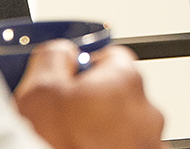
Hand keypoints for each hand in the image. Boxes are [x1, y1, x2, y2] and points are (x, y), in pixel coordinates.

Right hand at [14, 40, 163, 148]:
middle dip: (90, 104)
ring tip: (69, 144)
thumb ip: (54, 57)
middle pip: (116, 94)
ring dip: (101, 132)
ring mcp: (150, 144)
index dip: (82, 70)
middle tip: (61, 121)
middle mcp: (148, 111)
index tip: (65, 84)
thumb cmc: (58, 146)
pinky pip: (126, 148)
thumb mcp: (39, 92)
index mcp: (125, 81)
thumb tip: (62, 51)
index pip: (109, 57)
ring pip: (122, 126)